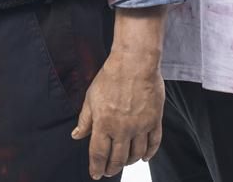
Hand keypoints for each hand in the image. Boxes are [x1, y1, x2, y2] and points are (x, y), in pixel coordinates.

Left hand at [71, 51, 163, 178]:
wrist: (135, 63)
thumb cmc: (111, 76)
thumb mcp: (91, 97)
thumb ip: (85, 119)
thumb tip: (76, 135)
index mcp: (104, 124)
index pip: (98, 153)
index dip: (96, 167)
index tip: (95, 174)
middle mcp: (122, 129)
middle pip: (117, 158)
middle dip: (111, 168)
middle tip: (109, 171)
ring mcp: (140, 126)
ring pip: (135, 154)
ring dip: (129, 162)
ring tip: (124, 163)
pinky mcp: (155, 120)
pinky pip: (153, 144)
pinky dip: (149, 154)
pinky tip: (144, 157)